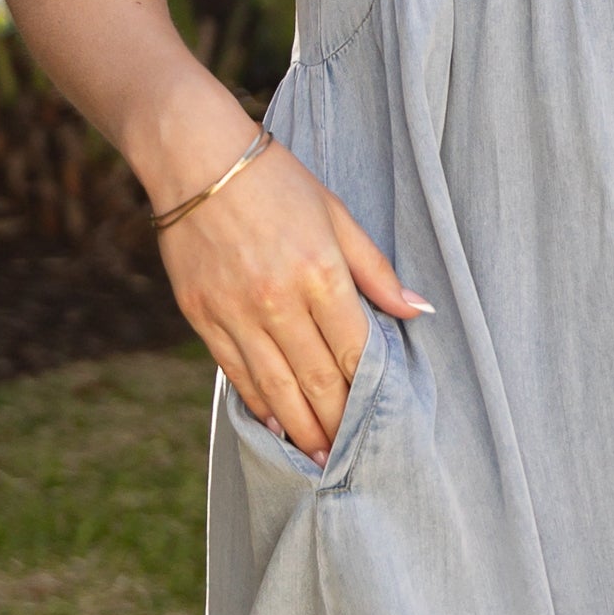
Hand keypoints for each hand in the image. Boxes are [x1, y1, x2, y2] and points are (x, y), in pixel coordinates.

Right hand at [158, 127, 427, 456]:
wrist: (195, 157)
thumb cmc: (276, 181)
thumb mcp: (336, 214)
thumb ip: (375, 270)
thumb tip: (418, 310)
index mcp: (320, 272)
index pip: (353, 349)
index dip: (368, 392)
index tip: (380, 421)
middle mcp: (278, 300)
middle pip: (317, 378)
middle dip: (336, 422)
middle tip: (350, 457)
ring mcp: (236, 311)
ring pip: (276, 387)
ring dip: (301, 428)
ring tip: (318, 457)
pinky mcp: (202, 315)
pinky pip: (236, 372)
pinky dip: (259, 404)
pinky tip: (277, 425)